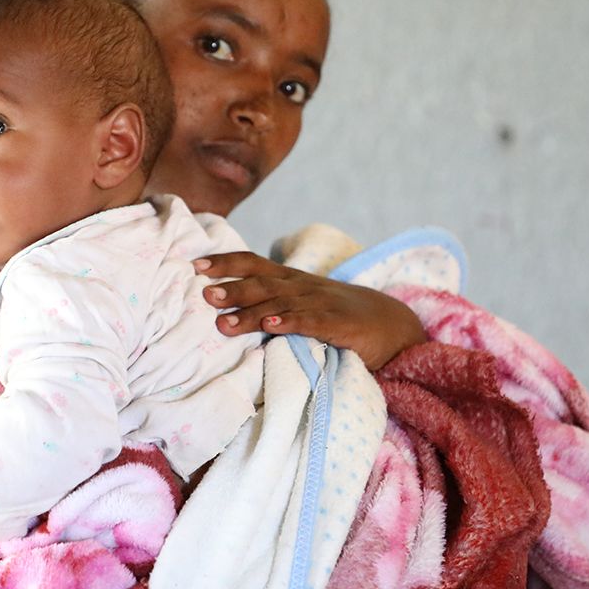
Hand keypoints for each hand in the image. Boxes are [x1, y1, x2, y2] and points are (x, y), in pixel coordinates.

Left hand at [195, 252, 425, 369]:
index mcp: (292, 281)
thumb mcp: (303, 304)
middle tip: (203, 295)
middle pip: (262, 284)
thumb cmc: (338, 316)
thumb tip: (225, 307)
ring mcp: (322, 304)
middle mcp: (303, 287)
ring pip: (280, 304)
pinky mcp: (340, 324)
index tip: (196, 266)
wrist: (392, 325)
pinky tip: (271, 326)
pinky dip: (290, 322)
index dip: (226, 263)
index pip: (254, 264)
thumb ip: (271, 302)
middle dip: (232, 288)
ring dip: (250, 312)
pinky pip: (311, 322)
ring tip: (223, 323)